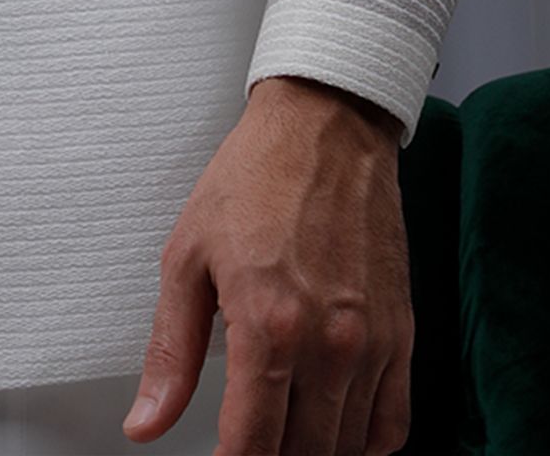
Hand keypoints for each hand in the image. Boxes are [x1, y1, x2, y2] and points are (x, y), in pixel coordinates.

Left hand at [123, 75, 411, 455]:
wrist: (325, 127)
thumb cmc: (255, 178)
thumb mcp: (187, 256)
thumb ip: (170, 351)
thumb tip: (146, 421)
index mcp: (268, 326)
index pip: (252, 447)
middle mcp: (327, 344)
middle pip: (302, 455)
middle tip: (245, 441)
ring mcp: (371, 343)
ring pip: (347, 448)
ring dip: (313, 452)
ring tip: (282, 436)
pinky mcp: (402, 334)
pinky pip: (394, 423)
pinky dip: (365, 443)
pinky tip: (334, 431)